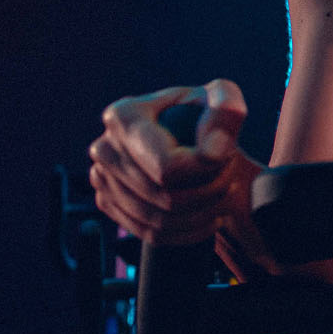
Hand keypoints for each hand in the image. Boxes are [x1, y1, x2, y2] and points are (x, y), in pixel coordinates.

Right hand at [87, 79, 248, 244]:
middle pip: (165, 196)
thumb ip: (227, 108)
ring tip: (223, 193)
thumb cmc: (203, 116)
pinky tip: (210, 216)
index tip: (230, 158)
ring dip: (202, 212)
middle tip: (230, 177)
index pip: (167, 168)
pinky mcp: (107, 203)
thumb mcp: (221, 100)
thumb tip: (218, 144)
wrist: (187, 138)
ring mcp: (101, 178)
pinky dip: (187, 231)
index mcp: (123, 117)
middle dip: (208, 192)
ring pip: (159, 219)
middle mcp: (105, 148)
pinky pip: (150, 233)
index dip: (206, 171)